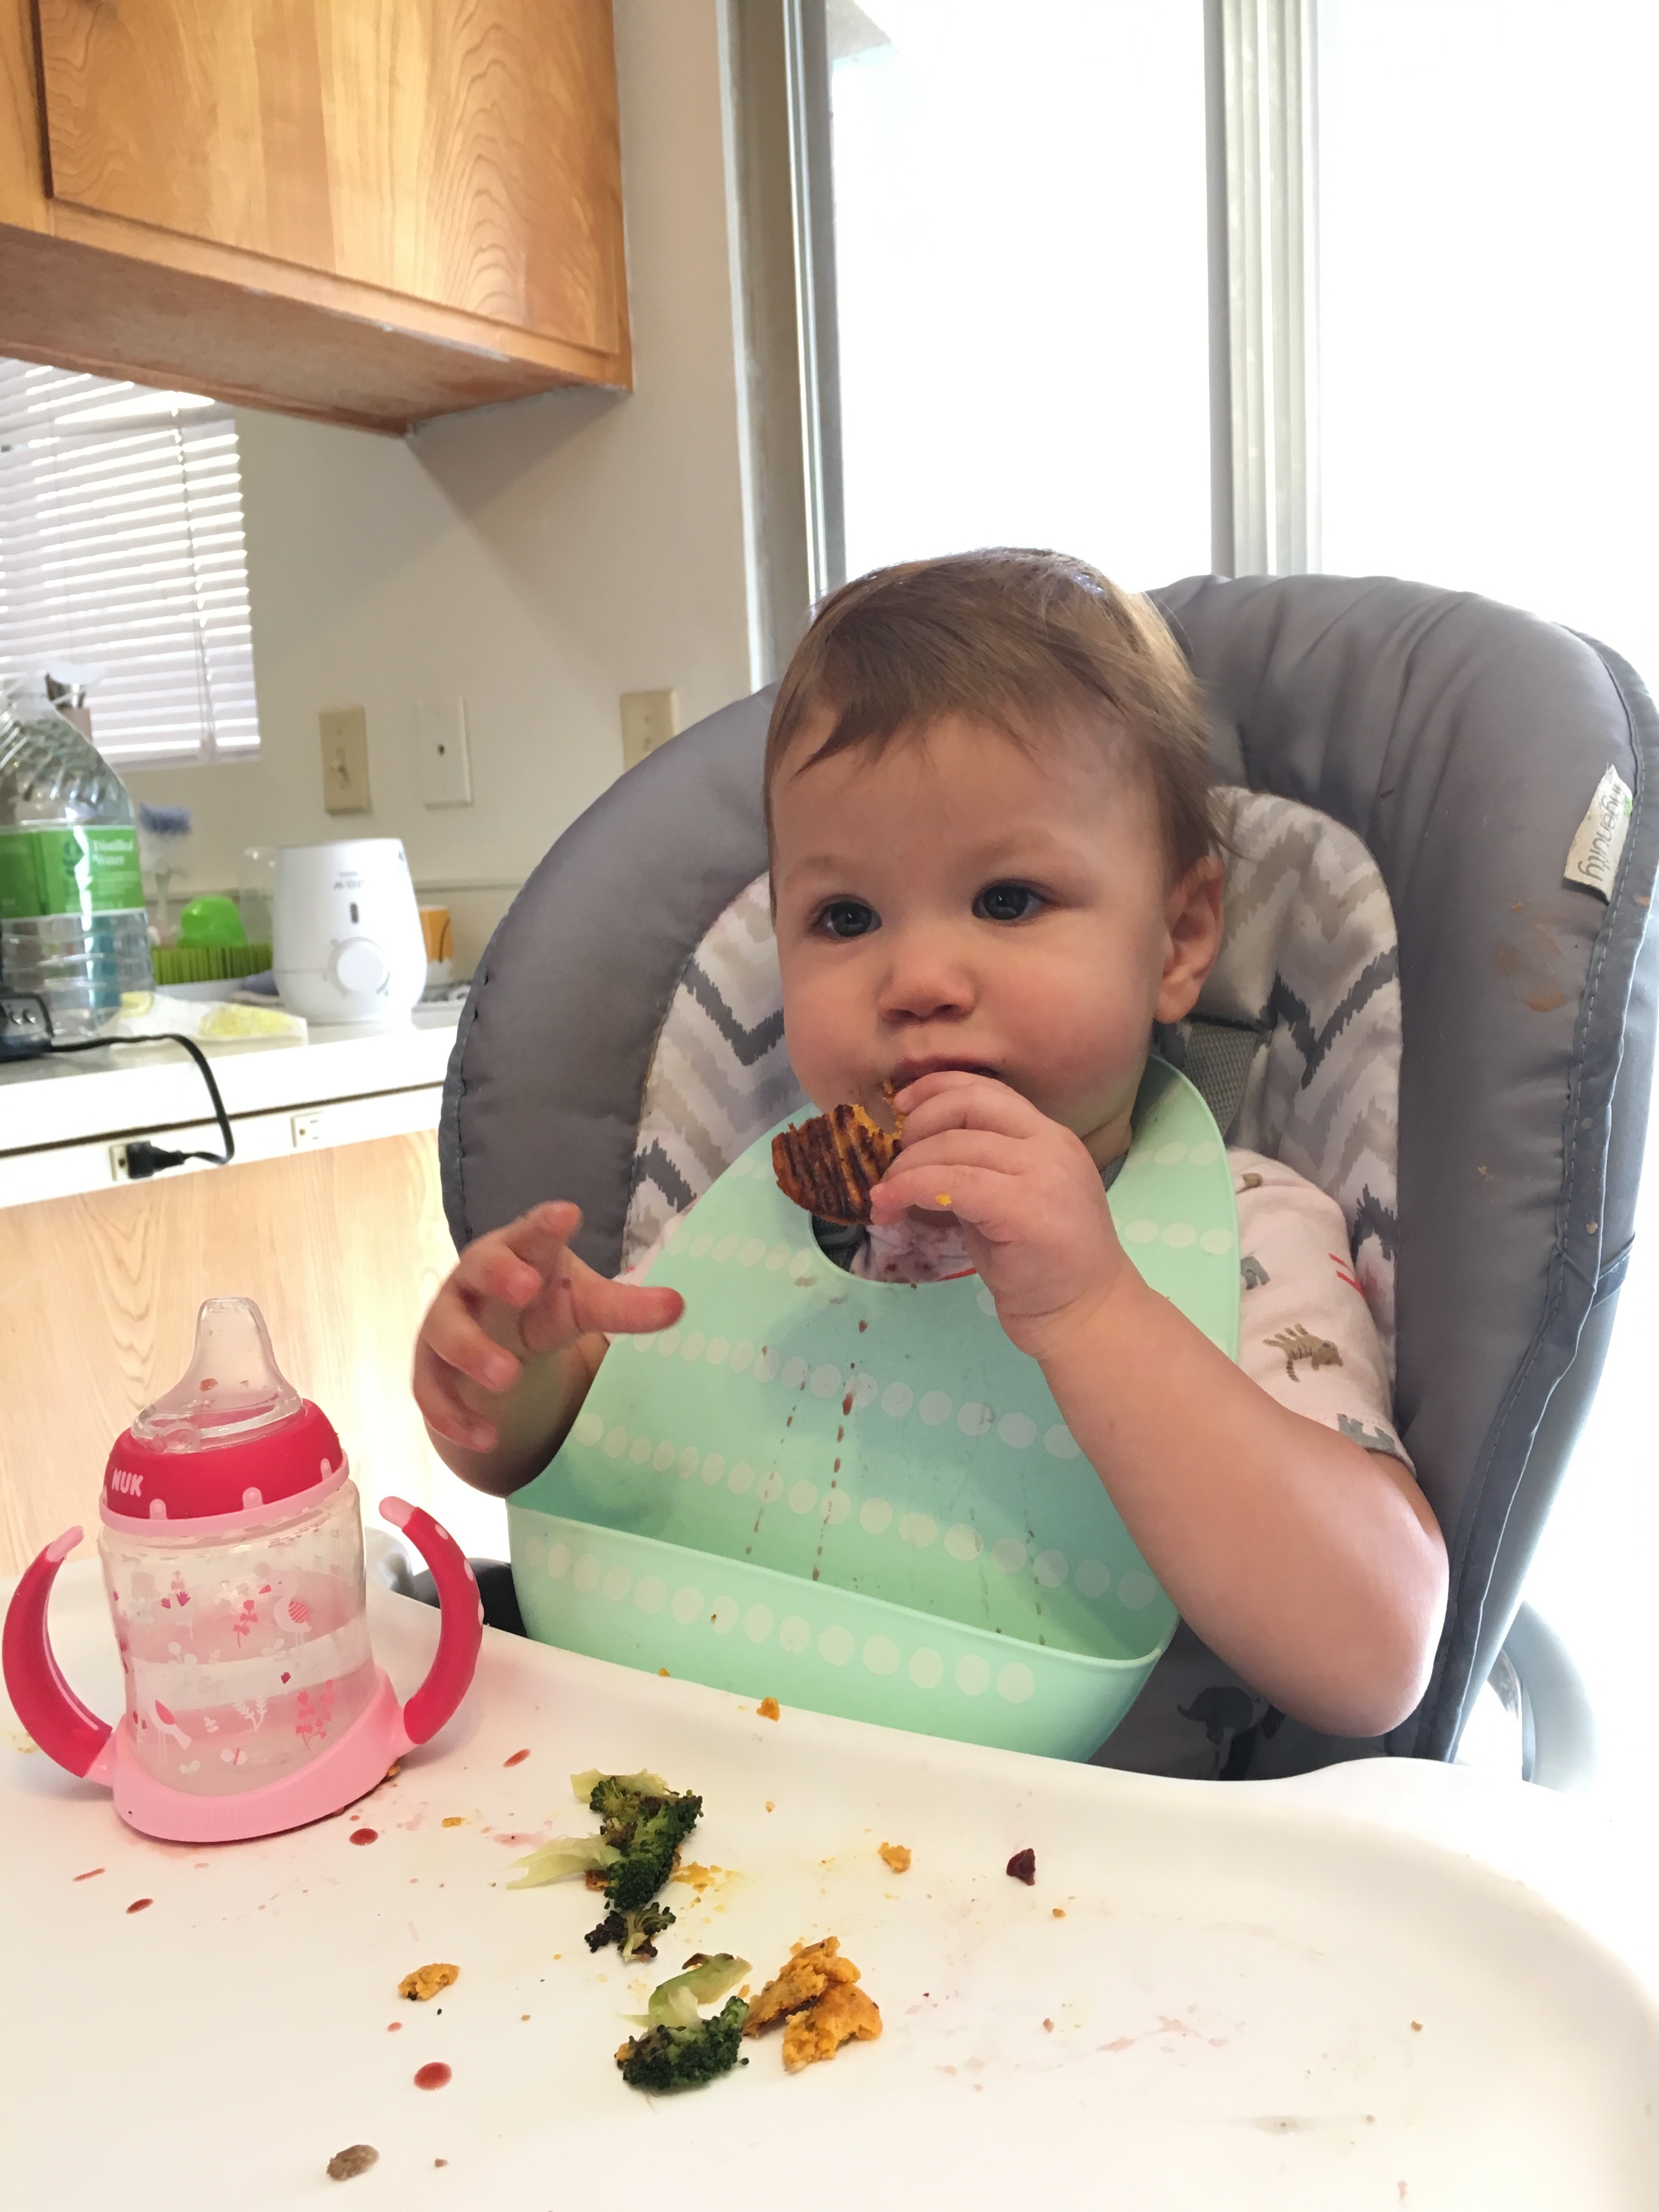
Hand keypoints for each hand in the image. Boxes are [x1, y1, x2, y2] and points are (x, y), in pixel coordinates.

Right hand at [413, 1201, 682, 1454]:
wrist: (492, 1339)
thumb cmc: (543, 1305)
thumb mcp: (585, 1304)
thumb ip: (626, 1307)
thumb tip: (679, 1306)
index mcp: (519, 1253)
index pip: (529, 1232)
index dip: (543, 1225)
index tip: (567, 1215)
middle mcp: (475, 1281)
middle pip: (478, 1268)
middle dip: (499, 1274)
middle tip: (526, 1287)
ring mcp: (446, 1323)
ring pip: (448, 1333)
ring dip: (474, 1352)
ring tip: (509, 1377)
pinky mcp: (430, 1369)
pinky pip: (431, 1391)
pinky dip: (455, 1416)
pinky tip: (486, 1437)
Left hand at [871, 1072, 1134, 1358]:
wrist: (1087, 1317)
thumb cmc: (1043, 1267)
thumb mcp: (1010, 1200)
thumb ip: (978, 1168)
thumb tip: (917, 1150)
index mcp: (1050, 1137)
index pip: (987, 1089)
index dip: (936, 1088)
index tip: (900, 1106)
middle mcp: (1051, 1145)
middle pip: (969, 1103)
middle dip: (917, 1124)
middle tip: (893, 1160)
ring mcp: (1043, 1174)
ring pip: (954, 1146)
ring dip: (905, 1168)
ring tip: (884, 1195)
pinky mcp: (1025, 1208)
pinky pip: (952, 1183)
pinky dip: (911, 1188)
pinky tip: (890, 1205)